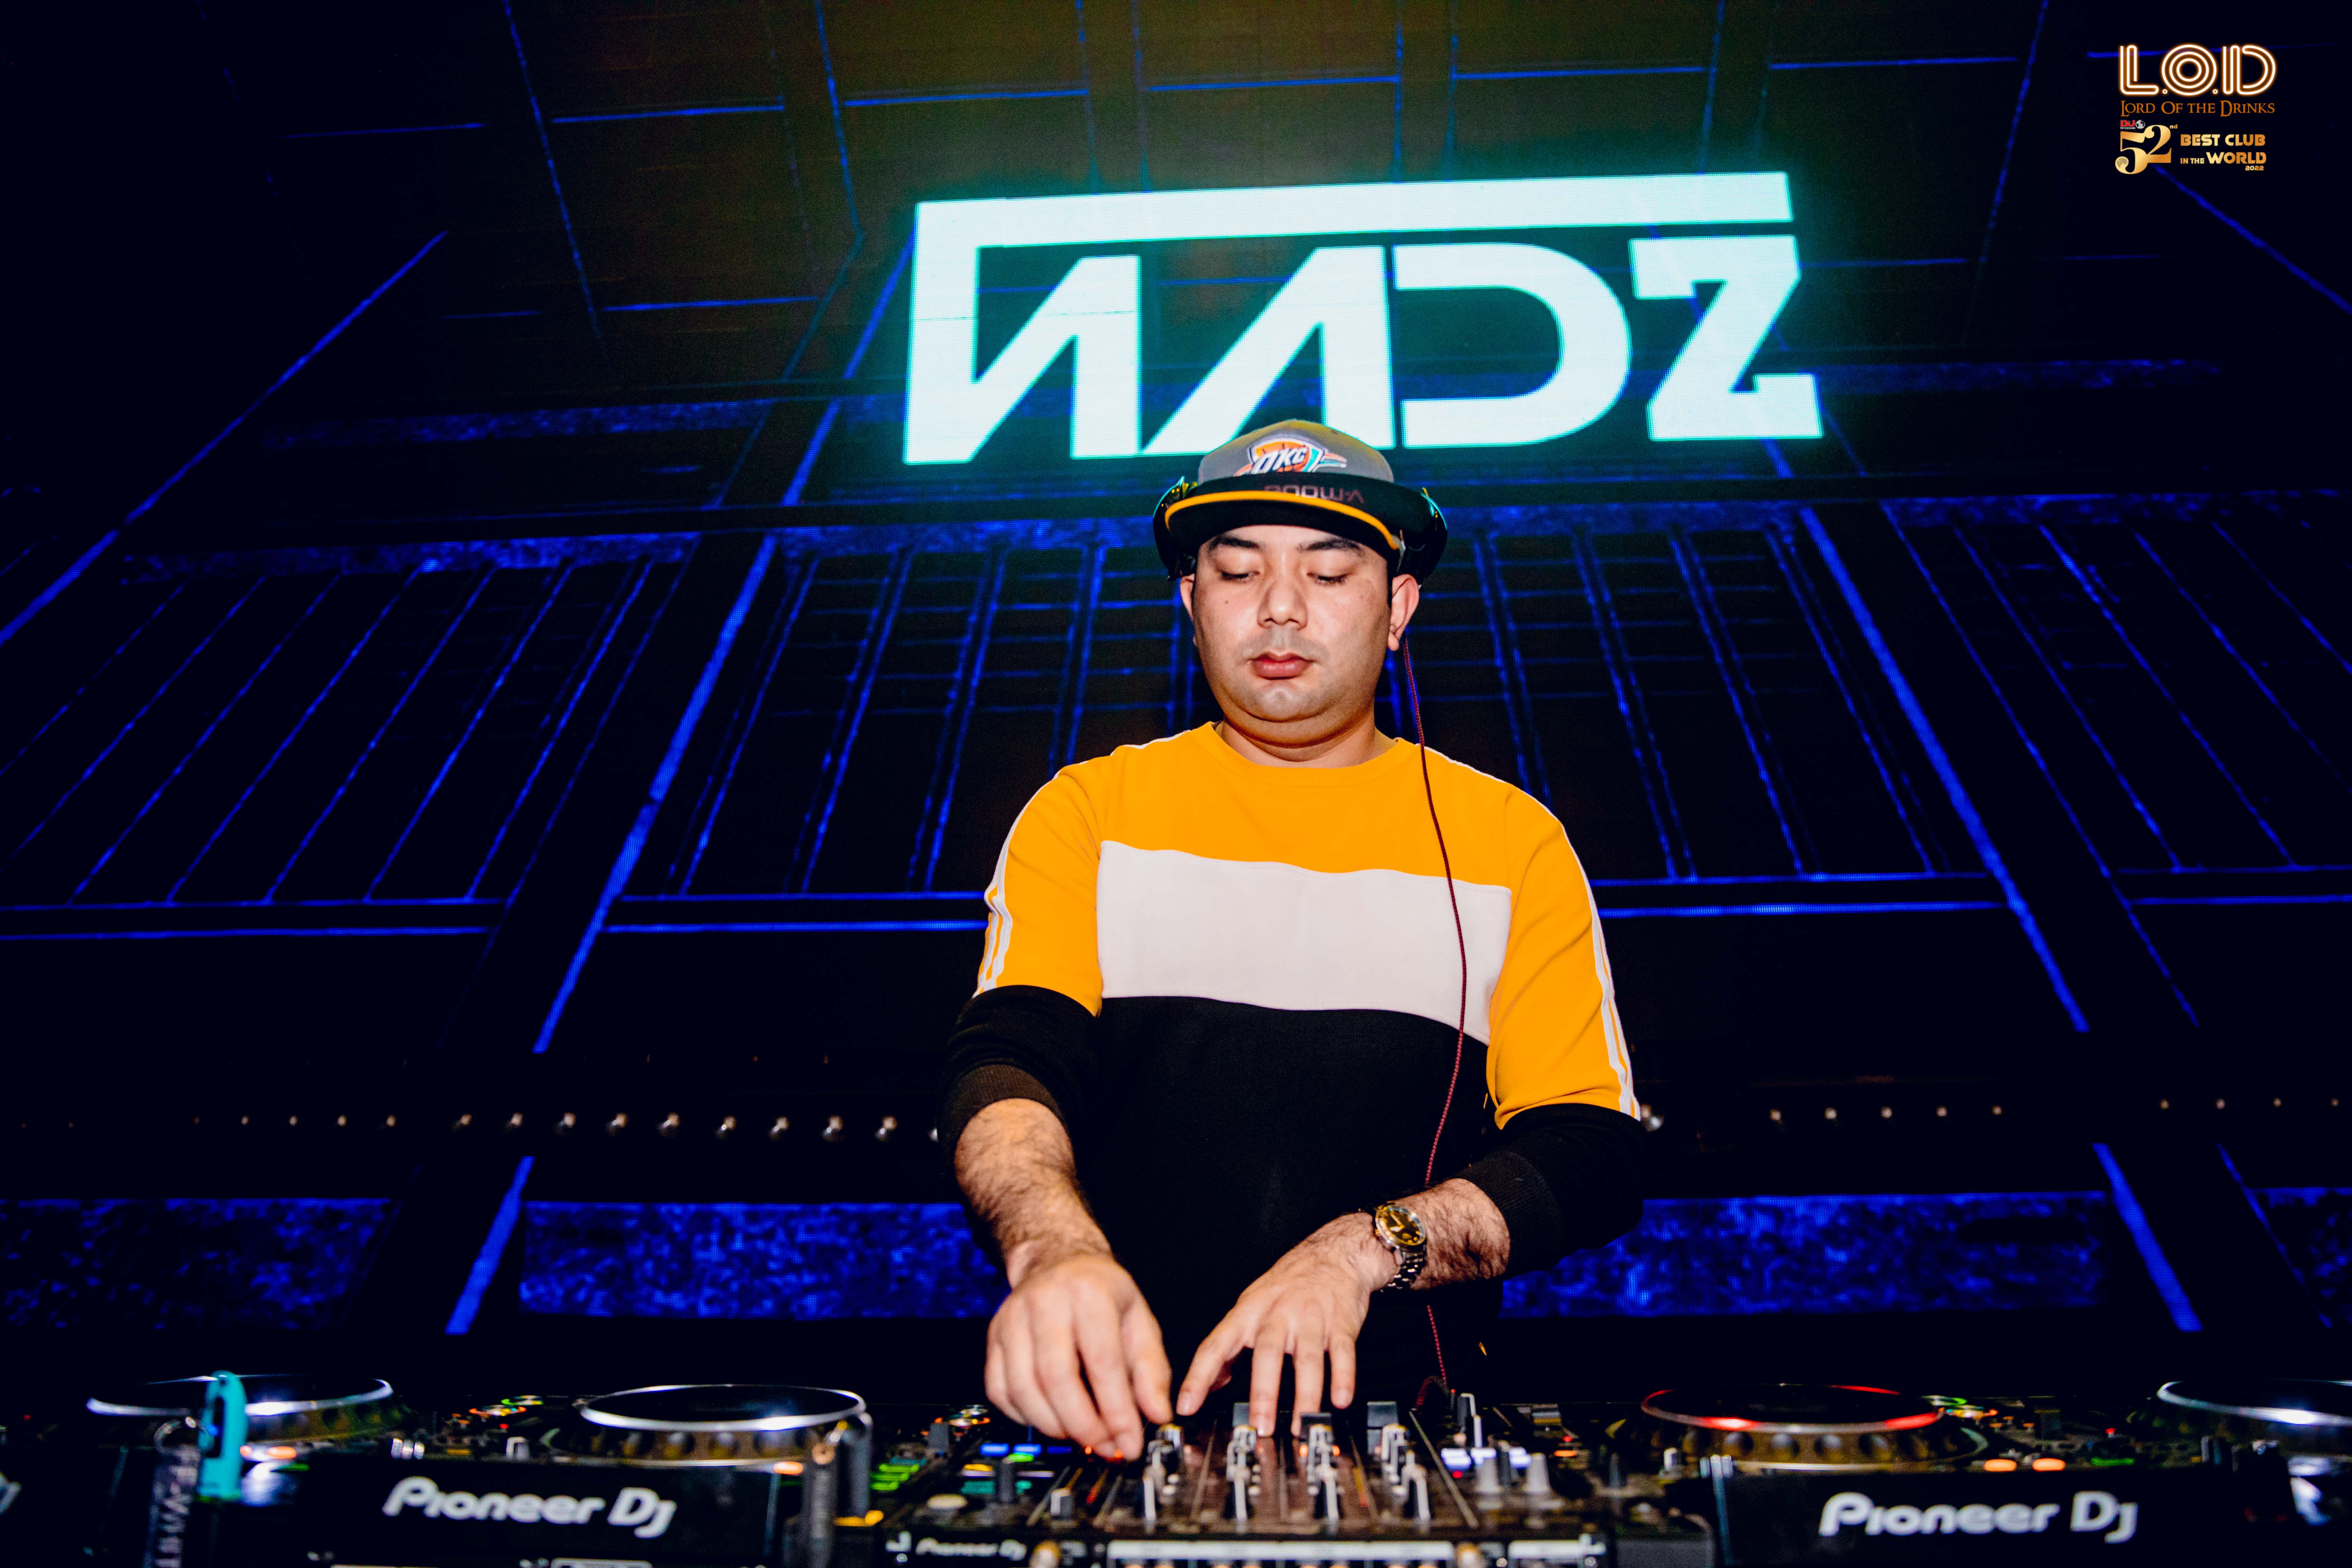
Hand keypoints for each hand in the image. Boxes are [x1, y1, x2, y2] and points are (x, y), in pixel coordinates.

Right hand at [985, 1247, 1171, 1458]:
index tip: (1130, 1442)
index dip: (1118, 1410)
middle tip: (1105, 1447)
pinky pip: (1000, 1390)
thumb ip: (1151, 1371)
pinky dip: (1025, 1417)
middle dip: (1083, 1425)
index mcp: (1089, 1293)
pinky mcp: (994, 1338)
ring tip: (1081, 1436)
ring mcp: (1012, 1320)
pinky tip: (1051, 1420)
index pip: (1102, 1362)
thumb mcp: (1140, 1321)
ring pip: (1023, 1389)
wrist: (1057, 1262)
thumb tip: (1157, 1415)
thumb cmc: (1101, 1293)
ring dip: (1054, 1426)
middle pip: (1056, 1378)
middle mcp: (1045, 1302)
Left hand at [1175, 1216, 1393, 1434]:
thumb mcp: (1250, 1306)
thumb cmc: (1289, 1283)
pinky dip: (1342, 1377)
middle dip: (1263, 1393)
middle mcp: (1278, 1314)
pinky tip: (1340, 1399)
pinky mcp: (1341, 1324)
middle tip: (1259, 1425)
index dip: (1199, 1377)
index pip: (1216, 1346)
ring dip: (1304, 1394)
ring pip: (1306, 1358)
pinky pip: (1341, 1352)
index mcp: (1249, 1313)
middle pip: (1266, 1353)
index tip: (1187, 1405)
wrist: (1334, 1254)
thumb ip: (1230, 1346)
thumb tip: (1212, 1382)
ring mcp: (1311, 1319)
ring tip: (1302, 1423)